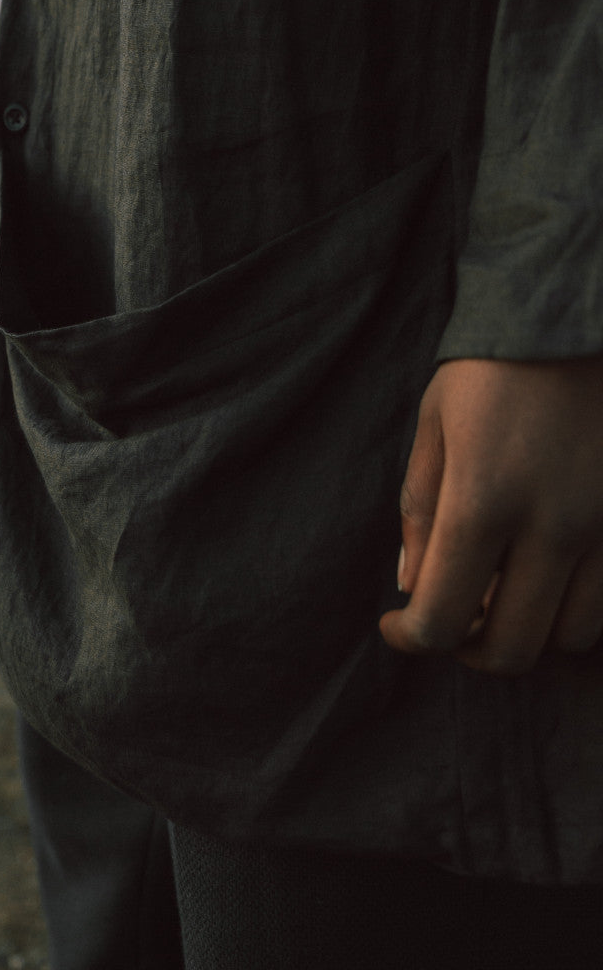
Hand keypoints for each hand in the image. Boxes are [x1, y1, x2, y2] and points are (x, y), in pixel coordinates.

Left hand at [380, 356, 602, 673]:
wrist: (574, 321)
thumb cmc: (491, 369)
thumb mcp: (434, 429)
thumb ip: (420, 513)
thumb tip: (412, 585)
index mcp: (485, 502)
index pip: (443, 617)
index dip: (411, 638)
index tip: (395, 625)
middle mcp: (553, 528)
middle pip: (512, 648)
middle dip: (469, 649)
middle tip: (448, 619)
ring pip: (568, 636)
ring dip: (525, 630)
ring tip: (497, 592)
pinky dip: (570, 608)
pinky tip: (543, 574)